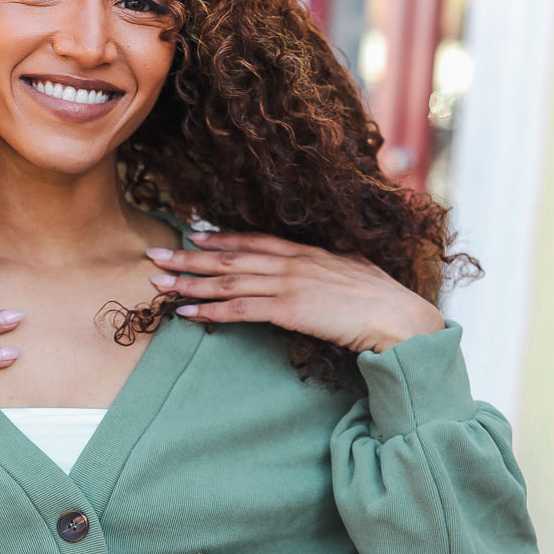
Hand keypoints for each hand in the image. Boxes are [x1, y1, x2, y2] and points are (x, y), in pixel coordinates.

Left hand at [145, 233, 444, 353]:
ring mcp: (289, 284)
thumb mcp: (353, 274)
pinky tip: (186, 314)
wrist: (398, 317)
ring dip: (190, 283)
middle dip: (189, 258)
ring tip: (159, 285)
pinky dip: (210, 312)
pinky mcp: (289, 310)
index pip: (255, 241)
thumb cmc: (382, 302)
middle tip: (154, 256)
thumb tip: (319, 275)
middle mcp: (292, 262)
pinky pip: (240, 310)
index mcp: (307, 252)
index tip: (193, 235)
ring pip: (228, 282)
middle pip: (231, 258)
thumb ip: (329, 271)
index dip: (221, 239)